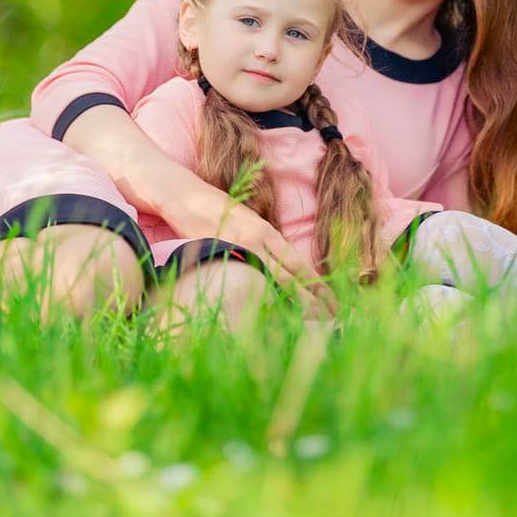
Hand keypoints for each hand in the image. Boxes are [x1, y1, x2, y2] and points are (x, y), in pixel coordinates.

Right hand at [172, 186, 335, 316]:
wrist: (183, 194)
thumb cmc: (213, 208)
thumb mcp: (245, 222)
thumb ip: (261, 242)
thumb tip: (277, 265)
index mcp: (266, 231)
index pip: (298, 263)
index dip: (317, 284)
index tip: (332, 301)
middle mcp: (258, 241)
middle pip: (292, 276)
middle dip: (314, 300)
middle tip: (332, 319)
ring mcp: (241, 250)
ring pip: (275, 283)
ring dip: (295, 304)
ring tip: (313, 322)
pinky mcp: (222, 257)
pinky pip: (247, 284)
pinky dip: (262, 301)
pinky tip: (273, 317)